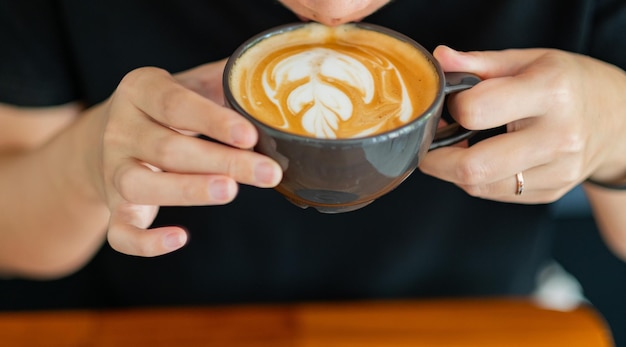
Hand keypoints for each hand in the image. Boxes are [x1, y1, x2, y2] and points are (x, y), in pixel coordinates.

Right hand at [92, 60, 281, 255]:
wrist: (112, 136)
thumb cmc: (168, 109)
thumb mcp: (190, 85)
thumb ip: (224, 81)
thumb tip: (272, 80)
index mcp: (140, 91)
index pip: (175, 105)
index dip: (213, 121)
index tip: (251, 135)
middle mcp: (120, 130)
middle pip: (167, 149)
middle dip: (222, 162)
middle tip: (268, 173)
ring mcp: (113, 171)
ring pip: (141, 185)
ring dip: (187, 191)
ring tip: (230, 192)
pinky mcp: (115, 207)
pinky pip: (120, 233)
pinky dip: (145, 243)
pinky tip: (179, 239)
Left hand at [420, 46, 625, 202]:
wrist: (618, 118)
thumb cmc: (569, 83)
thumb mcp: (529, 61)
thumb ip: (479, 63)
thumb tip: (441, 58)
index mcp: (550, 92)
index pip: (476, 111)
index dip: (453, 109)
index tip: (450, 105)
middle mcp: (558, 136)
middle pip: (474, 167)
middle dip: (437, 160)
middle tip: (431, 145)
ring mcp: (558, 170)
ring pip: (480, 187)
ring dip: (455, 172)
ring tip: (458, 149)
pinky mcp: (552, 191)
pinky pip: (497, 193)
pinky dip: (479, 180)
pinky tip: (484, 159)